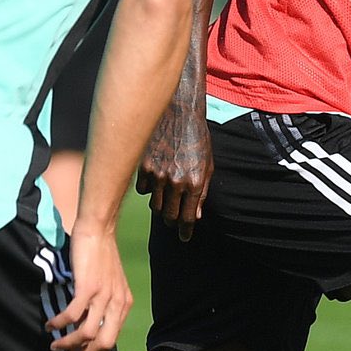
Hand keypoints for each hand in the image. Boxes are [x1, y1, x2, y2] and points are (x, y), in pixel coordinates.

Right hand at [46, 222, 131, 350]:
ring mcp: (103, 296)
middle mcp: (117, 303)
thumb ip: (103, 302)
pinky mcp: (88, 287)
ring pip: (87, 334)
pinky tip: (50, 324)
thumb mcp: (109, 282)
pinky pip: (72, 315)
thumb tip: (85, 320)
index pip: (112, 338)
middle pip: (104, 343)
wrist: (98, 229)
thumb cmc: (100, 254)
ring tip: (54, 344)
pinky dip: (59, 324)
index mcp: (123, 303)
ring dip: (68, 343)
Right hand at [133, 98, 212, 239]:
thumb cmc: (197, 139)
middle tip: (173, 220)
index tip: (184, 237)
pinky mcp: (143, 167)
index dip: (185, 231)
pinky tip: (155, 181)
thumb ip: (202, 192)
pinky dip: (148, 190)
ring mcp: (158, 175)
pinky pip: (143, 190)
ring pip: (154, 206)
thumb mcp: (207, 165)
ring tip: (165, 199)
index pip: (188, 218)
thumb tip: (196, 216)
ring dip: (160, 206)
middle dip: (172, 221)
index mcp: (195, 183)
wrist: (179, 112)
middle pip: (169, 216)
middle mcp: (176, 182)